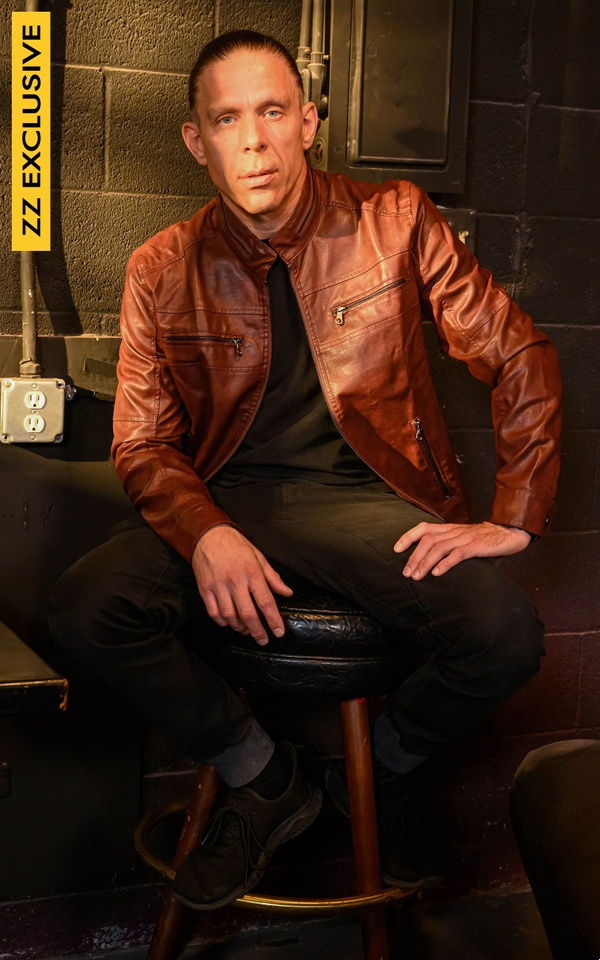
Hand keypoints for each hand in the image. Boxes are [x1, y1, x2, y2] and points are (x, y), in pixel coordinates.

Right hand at [191, 525, 292, 644]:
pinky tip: (229, 623)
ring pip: (230, 616)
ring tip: (247, 630)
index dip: (273, 620)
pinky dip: (222, 622)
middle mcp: (235, 581)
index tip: (278, 632)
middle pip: (248, 613)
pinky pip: (213, 612)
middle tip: (263, 640)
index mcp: (252, 573)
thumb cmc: (237, 546)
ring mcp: (218, 586)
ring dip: (240, 627)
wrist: (208, 536)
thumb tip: (287, 593)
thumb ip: (273, 577)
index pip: (265, 601)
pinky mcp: (205, 589)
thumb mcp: (259, 557)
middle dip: (257, 631)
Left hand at [394, 521, 530, 579]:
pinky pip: (457, 554)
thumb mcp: (462, 538)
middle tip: (406, 572)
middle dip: (414, 556)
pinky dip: (445, 564)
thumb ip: (448, 545)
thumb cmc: (483, 539)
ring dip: (425, 562)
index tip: (396, 549)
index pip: (424, 528)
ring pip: (439, 548)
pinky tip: (437, 573)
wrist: (509, 533)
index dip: (408, 536)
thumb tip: (430, 561)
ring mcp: (465, 538)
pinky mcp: (475, 547)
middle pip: (428, 540)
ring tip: (416, 576)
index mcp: (449, 528)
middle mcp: (454, 531)